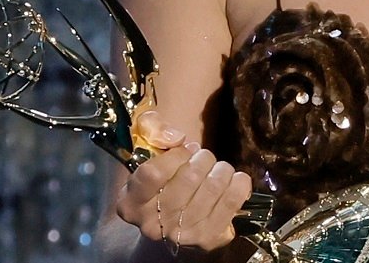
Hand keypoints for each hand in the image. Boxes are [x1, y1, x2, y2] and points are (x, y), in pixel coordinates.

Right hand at [116, 111, 253, 254]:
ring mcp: (181, 234)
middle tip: (202, 159)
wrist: (167, 227)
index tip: (185, 150)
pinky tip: (231, 182)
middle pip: (190, 178)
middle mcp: (153, 224)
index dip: (176, 154)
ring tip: (215, 171)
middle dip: (203, 158)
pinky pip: (233, 200)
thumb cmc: (160, 180)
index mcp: (130, 203)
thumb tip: (176, 137)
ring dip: (221, 169)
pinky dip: (238, 183)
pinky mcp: (208, 239)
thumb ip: (153, 129)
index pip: (153, 173)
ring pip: (214, 186)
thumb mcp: (146, 149)